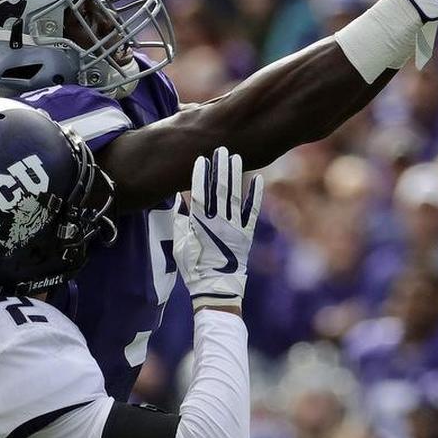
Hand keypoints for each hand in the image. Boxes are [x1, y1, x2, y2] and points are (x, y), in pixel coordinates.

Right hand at [174, 147, 262, 310]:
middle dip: (219, 167)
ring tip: (234, 157)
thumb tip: (179, 198)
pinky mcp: (246, 234)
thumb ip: (181, 219)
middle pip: (218, 189)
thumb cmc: (193, 267)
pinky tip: (258, 178)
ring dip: (235, 175)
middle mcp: (218, 222)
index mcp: (199, 224)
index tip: (201, 158)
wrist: (216, 288)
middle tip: (220, 149)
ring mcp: (234, 227)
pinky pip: (252, 211)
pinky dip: (255, 195)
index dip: (200, 175)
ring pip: (235, 195)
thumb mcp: (180, 243)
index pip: (199, 193)